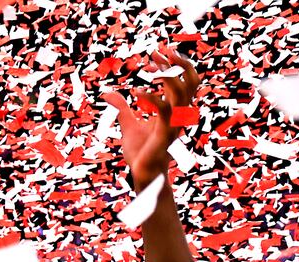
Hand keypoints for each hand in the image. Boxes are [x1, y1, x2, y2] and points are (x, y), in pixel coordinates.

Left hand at [114, 47, 199, 190]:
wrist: (143, 174)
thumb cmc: (140, 152)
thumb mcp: (128, 124)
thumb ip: (121, 107)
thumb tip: (108, 93)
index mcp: (175, 109)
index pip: (183, 80)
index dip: (175, 64)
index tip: (158, 52)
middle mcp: (179, 113)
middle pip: (190, 81)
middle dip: (178, 63)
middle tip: (160, 50)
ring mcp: (174, 122)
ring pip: (182, 92)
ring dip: (169, 74)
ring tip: (152, 64)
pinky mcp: (165, 132)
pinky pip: (164, 109)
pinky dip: (151, 97)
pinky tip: (135, 91)